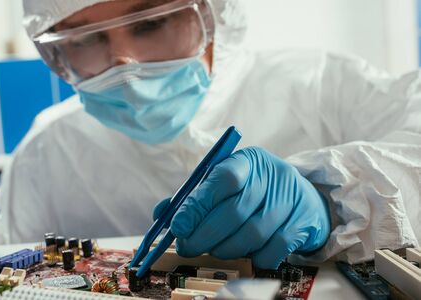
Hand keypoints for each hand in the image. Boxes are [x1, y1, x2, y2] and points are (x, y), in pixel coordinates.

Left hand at [154, 147, 329, 268]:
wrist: (299, 198)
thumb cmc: (251, 190)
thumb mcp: (223, 184)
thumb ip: (194, 197)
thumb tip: (162, 214)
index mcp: (248, 160)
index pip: (222, 178)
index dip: (197, 205)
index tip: (178, 227)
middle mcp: (272, 175)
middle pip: (235, 211)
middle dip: (204, 235)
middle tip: (187, 246)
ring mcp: (291, 198)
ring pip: (252, 234)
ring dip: (226, 248)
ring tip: (215, 249)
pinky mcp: (302, 222)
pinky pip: (272, 250)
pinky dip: (253, 257)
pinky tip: (246, 252)